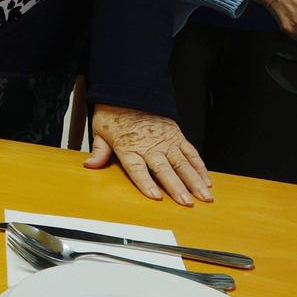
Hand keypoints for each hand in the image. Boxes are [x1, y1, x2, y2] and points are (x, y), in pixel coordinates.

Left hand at [85, 106, 211, 205]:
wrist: (129, 93)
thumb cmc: (114, 115)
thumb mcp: (101, 132)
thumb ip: (99, 151)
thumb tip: (89, 165)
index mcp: (129, 147)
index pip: (137, 169)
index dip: (146, 183)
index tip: (156, 196)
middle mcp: (150, 145)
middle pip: (164, 169)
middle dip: (177, 187)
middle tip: (186, 203)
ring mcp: (166, 141)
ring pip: (183, 163)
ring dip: (194, 181)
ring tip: (204, 197)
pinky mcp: (177, 136)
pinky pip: (191, 153)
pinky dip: (200, 167)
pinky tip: (207, 181)